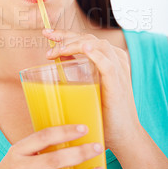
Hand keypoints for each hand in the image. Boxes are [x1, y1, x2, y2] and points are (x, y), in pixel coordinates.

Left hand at [42, 29, 140, 153]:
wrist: (122, 135)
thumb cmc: (103, 112)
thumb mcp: (88, 85)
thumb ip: (78, 70)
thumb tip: (57, 59)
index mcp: (107, 58)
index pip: (84, 39)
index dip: (65, 33)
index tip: (47, 33)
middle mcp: (114, 60)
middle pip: (88, 39)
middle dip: (65, 37)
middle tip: (47, 41)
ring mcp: (117, 70)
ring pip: (97, 46)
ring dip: (75, 45)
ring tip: (58, 50)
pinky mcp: (117, 84)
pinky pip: (108, 64)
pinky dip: (96, 56)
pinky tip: (85, 50)